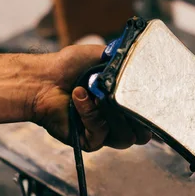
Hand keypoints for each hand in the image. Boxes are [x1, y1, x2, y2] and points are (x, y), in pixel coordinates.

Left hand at [31, 45, 151, 150]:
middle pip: (142, 134)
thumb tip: (141, 54)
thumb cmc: (67, 67)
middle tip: (126, 99)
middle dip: (138, 117)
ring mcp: (103, 132)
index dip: (152, 111)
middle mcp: (116, 120)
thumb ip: (124, 57)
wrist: (42, 79)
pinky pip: (100, 134)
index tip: (151, 98)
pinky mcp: (89, 141)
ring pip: (126, 138)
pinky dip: (90, 113)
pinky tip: (79, 96)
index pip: (148, 116)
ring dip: (113, 115)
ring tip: (96, 94)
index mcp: (123, 102)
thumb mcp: (101, 55)